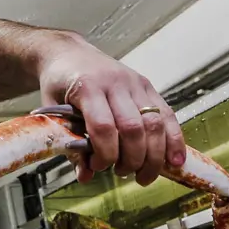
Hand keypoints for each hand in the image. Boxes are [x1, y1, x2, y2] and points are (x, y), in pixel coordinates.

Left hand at [36, 34, 184, 185]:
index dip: (105, 154)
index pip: (104, 127)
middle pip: (134, 128)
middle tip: (122, 173)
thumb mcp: (54, 112)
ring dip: (155, 157)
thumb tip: (86, 176)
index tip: (98, 166)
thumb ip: (71, 144)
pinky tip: (174, 160)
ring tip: (145, 175)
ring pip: (155, 124)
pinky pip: (167, 115)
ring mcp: (135, 84)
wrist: (68, 52)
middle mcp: (116, 83)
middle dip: (133, 160)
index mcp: (88, 87)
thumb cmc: (59, 83)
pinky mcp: (148, 86)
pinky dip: (174, 141)